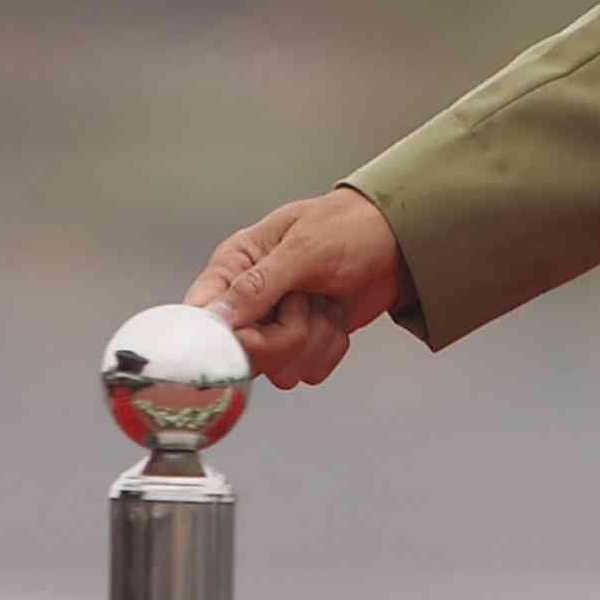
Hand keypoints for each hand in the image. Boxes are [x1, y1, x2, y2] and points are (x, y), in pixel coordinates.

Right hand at [186, 186, 404, 389]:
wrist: (398, 241)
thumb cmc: (349, 227)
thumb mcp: (305, 247)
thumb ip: (260, 283)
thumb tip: (216, 318)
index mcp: (235, 266)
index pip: (201, 316)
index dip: (223, 336)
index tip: (252, 336)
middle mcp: (249, 301)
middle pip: (243, 355)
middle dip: (285, 335)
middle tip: (306, 301)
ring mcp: (275, 326)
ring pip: (278, 370)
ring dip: (314, 339)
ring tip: (326, 301)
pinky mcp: (303, 344)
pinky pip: (307, 372)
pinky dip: (330, 347)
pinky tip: (336, 316)